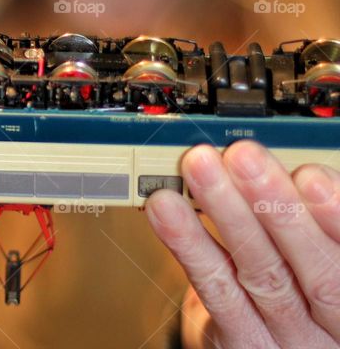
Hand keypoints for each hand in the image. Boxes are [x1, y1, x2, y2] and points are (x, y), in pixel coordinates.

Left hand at [146, 141, 339, 347]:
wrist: (273, 343)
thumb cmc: (305, 288)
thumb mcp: (323, 256)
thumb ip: (312, 219)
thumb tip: (288, 165)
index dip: (334, 217)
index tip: (310, 176)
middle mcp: (331, 326)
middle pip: (313, 271)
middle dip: (276, 207)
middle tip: (243, 157)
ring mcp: (285, 337)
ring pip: (259, 274)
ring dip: (225, 212)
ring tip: (200, 167)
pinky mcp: (240, 340)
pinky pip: (214, 290)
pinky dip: (188, 243)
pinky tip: (166, 207)